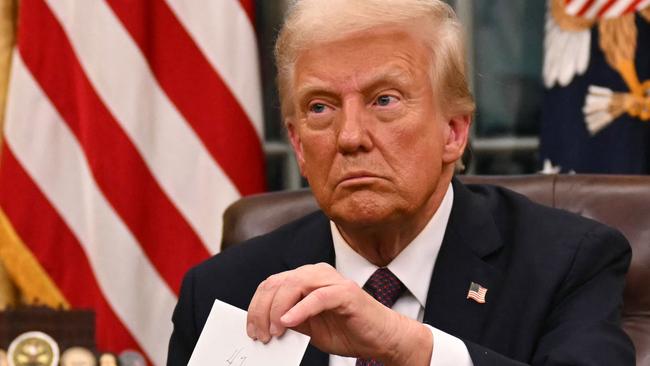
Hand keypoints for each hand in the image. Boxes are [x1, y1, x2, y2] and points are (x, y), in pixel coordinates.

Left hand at [246, 263, 431, 364]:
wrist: (381, 338)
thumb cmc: (348, 330)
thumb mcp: (310, 327)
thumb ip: (290, 320)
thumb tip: (264, 325)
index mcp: (306, 278)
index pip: (272, 284)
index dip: (256, 306)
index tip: (251, 330)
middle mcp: (317, 273)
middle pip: (278, 283)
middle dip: (262, 310)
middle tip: (260, 334)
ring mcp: (332, 280)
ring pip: (294, 284)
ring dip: (278, 309)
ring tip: (274, 331)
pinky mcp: (346, 292)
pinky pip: (317, 297)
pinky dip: (300, 309)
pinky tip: (289, 322)